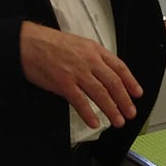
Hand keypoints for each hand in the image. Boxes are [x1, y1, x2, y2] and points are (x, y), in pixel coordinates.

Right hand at [19, 21, 142, 129]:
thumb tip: (105, 74)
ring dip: (111, 109)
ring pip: (100, 93)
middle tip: (131, 113)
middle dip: (125, 100)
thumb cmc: (51, 44)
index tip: (137, 93)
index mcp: (95, 50)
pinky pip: (80, 101)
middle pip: (113, 83)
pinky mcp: (63, 83)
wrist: (29, 43)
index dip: (131, 82)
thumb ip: (93, 58)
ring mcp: (77, 72)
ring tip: (118, 120)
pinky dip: (89, 113)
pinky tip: (94, 122)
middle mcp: (89, 61)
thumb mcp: (79, 44)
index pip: (119, 67)